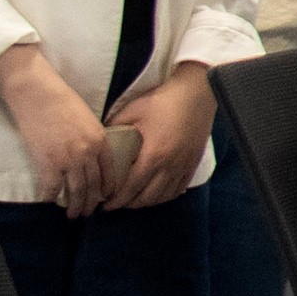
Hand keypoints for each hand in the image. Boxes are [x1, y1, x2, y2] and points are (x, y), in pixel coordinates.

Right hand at [0, 45, 109, 216]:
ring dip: (75, 206)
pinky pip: (52, 188)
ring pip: (76, 191)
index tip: (105, 197)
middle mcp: (88, 154)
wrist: (38, 95)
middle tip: (89, 212)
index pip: (109, 172)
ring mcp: (68, 160)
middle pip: (93, 186)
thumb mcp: (88, 119)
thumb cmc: (62, 101)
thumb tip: (93, 156)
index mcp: (100, 141)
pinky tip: (50, 202)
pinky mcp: (47, 164)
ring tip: (74, 215)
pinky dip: (51, 197)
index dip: (108, 188)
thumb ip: (93, 139)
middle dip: (92, 202)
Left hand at [105, 61, 212, 207]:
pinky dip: (167, 195)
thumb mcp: (132, 110)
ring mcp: (184, 164)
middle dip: (129, 204)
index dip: (116, 200)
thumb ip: (114, 128)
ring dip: (147, 202)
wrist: (197, 91)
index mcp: (153, 155)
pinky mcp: (194, 161)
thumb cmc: (164, 100)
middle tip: (116, 203)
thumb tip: (99, 140)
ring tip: (134, 199)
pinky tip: (157, 192)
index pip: (131, 188)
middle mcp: (170, 165)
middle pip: (147, 198)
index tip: (105, 204)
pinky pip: (180, 187)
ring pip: (164, 196)